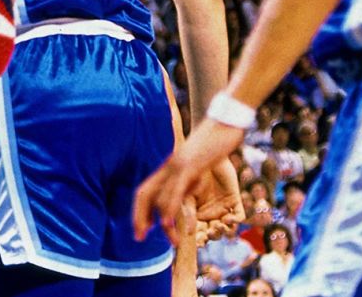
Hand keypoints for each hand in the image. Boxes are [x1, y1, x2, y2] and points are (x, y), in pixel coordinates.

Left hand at [133, 118, 245, 243]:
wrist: (223, 121)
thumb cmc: (213, 142)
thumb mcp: (198, 165)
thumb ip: (189, 178)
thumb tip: (187, 191)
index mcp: (168, 167)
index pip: (145, 190)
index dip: (139, 210)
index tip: (140, 230)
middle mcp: (168, 166)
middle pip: (144, 193)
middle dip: (139, 217)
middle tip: (139, 238)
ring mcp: (178, 165)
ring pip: (161, 197)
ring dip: (163, 222)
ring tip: (169, 241)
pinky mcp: (190, 164)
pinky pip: (175, 189)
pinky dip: (170, 207)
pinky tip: (168, 222)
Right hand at [192, 155, 244, 243]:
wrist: (205, 153)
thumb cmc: (191, 172)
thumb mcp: (185, 193)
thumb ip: (187, 212)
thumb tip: (188, 233)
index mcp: (197, 212)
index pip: (199, 231)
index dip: (199, 239)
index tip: (198, 242)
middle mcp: (211, 213)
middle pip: (213, 233)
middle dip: (212, 236)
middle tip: (209, 233)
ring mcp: (224, 208)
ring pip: (227, 229)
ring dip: (224, 231)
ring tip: (219, 226)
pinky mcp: (235, 201)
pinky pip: (238, 217)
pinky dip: (235, 221)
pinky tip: (228, 219)